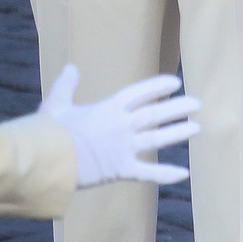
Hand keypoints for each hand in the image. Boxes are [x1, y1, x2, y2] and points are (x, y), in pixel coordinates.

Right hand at [39, 64, 200, 188]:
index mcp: (107, 109)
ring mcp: (124, 148)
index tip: (175, 83)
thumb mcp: (55, 104)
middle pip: (155, 115)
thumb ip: (66, 85)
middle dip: (177, 108)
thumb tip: (71, 67)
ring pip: (158, 139)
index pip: (139, 93)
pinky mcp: (121, 170)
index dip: (158, 87)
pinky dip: (166, 174)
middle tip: (197, 104)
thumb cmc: (48, 132)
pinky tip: (184, 173)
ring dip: (178, 133)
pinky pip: (149, 173)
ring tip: (196, 128)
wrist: (45, 160)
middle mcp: (121, 126)